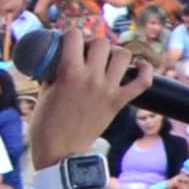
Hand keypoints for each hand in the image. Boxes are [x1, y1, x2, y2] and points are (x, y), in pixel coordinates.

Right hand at [26, 5, 155, 162]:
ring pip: (123, 55)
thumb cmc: (46, 125)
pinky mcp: (120, 102)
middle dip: (93, 44)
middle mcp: (91, 77)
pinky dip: (145, 70)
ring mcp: (108, 89)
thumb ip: (52, 74)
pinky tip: (139, 65)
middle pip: (102, 42)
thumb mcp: (43, 93)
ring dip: (116, 54)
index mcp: (68, 73)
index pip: (74, 36)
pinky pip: (143, 81)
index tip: (69, 41)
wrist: (61, 153)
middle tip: (87, 53)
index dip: (70, 35)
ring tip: (107, 61)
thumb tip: (56, 60)